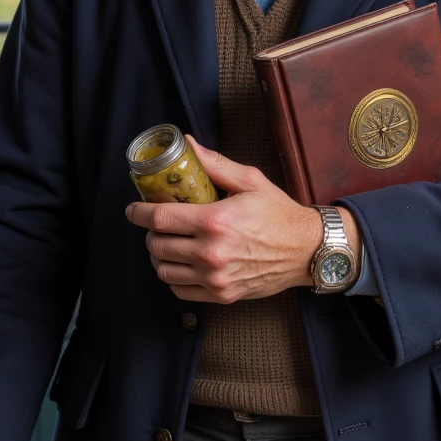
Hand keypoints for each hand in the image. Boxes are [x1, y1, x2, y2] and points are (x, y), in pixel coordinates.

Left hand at [125, 137, 361, 303]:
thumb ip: (214, 164)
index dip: (139, 212)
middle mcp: (212, 253)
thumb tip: (187, 145)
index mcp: (216, 221)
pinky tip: (182, 263)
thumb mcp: (250, 181)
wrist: (306, 250)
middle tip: (158, 224)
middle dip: (151, 232)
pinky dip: (174, 277)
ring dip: (159, 255)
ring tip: (168, 243)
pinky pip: (180, 290)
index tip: (134, 209)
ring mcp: (216, 278)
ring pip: (164, 270)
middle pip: (157, 244)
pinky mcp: (221, 295)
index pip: (160, 218)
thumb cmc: (279, 214)